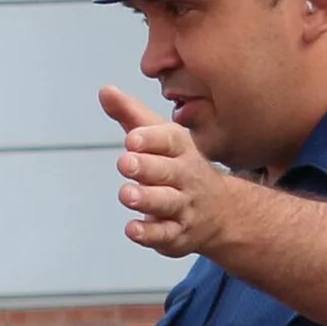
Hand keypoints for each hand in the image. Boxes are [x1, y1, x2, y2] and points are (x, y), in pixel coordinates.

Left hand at [101, 87, 247, 260]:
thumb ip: (131, 115)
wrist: (222, 211)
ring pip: (166, 202)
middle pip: (168, 171)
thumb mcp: (160, 138)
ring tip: (127, 194)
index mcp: (181, 149)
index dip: (150, 138)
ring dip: (146, 199)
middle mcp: (186, 177)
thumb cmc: (179, 166)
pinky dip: (149, 234)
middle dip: (146, 166)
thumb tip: (104, 91)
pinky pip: (165, 234)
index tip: (132, 138)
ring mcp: (184, 206)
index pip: (168, 140)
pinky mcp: (178, 234)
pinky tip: (133, 229)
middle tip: (125, 162)